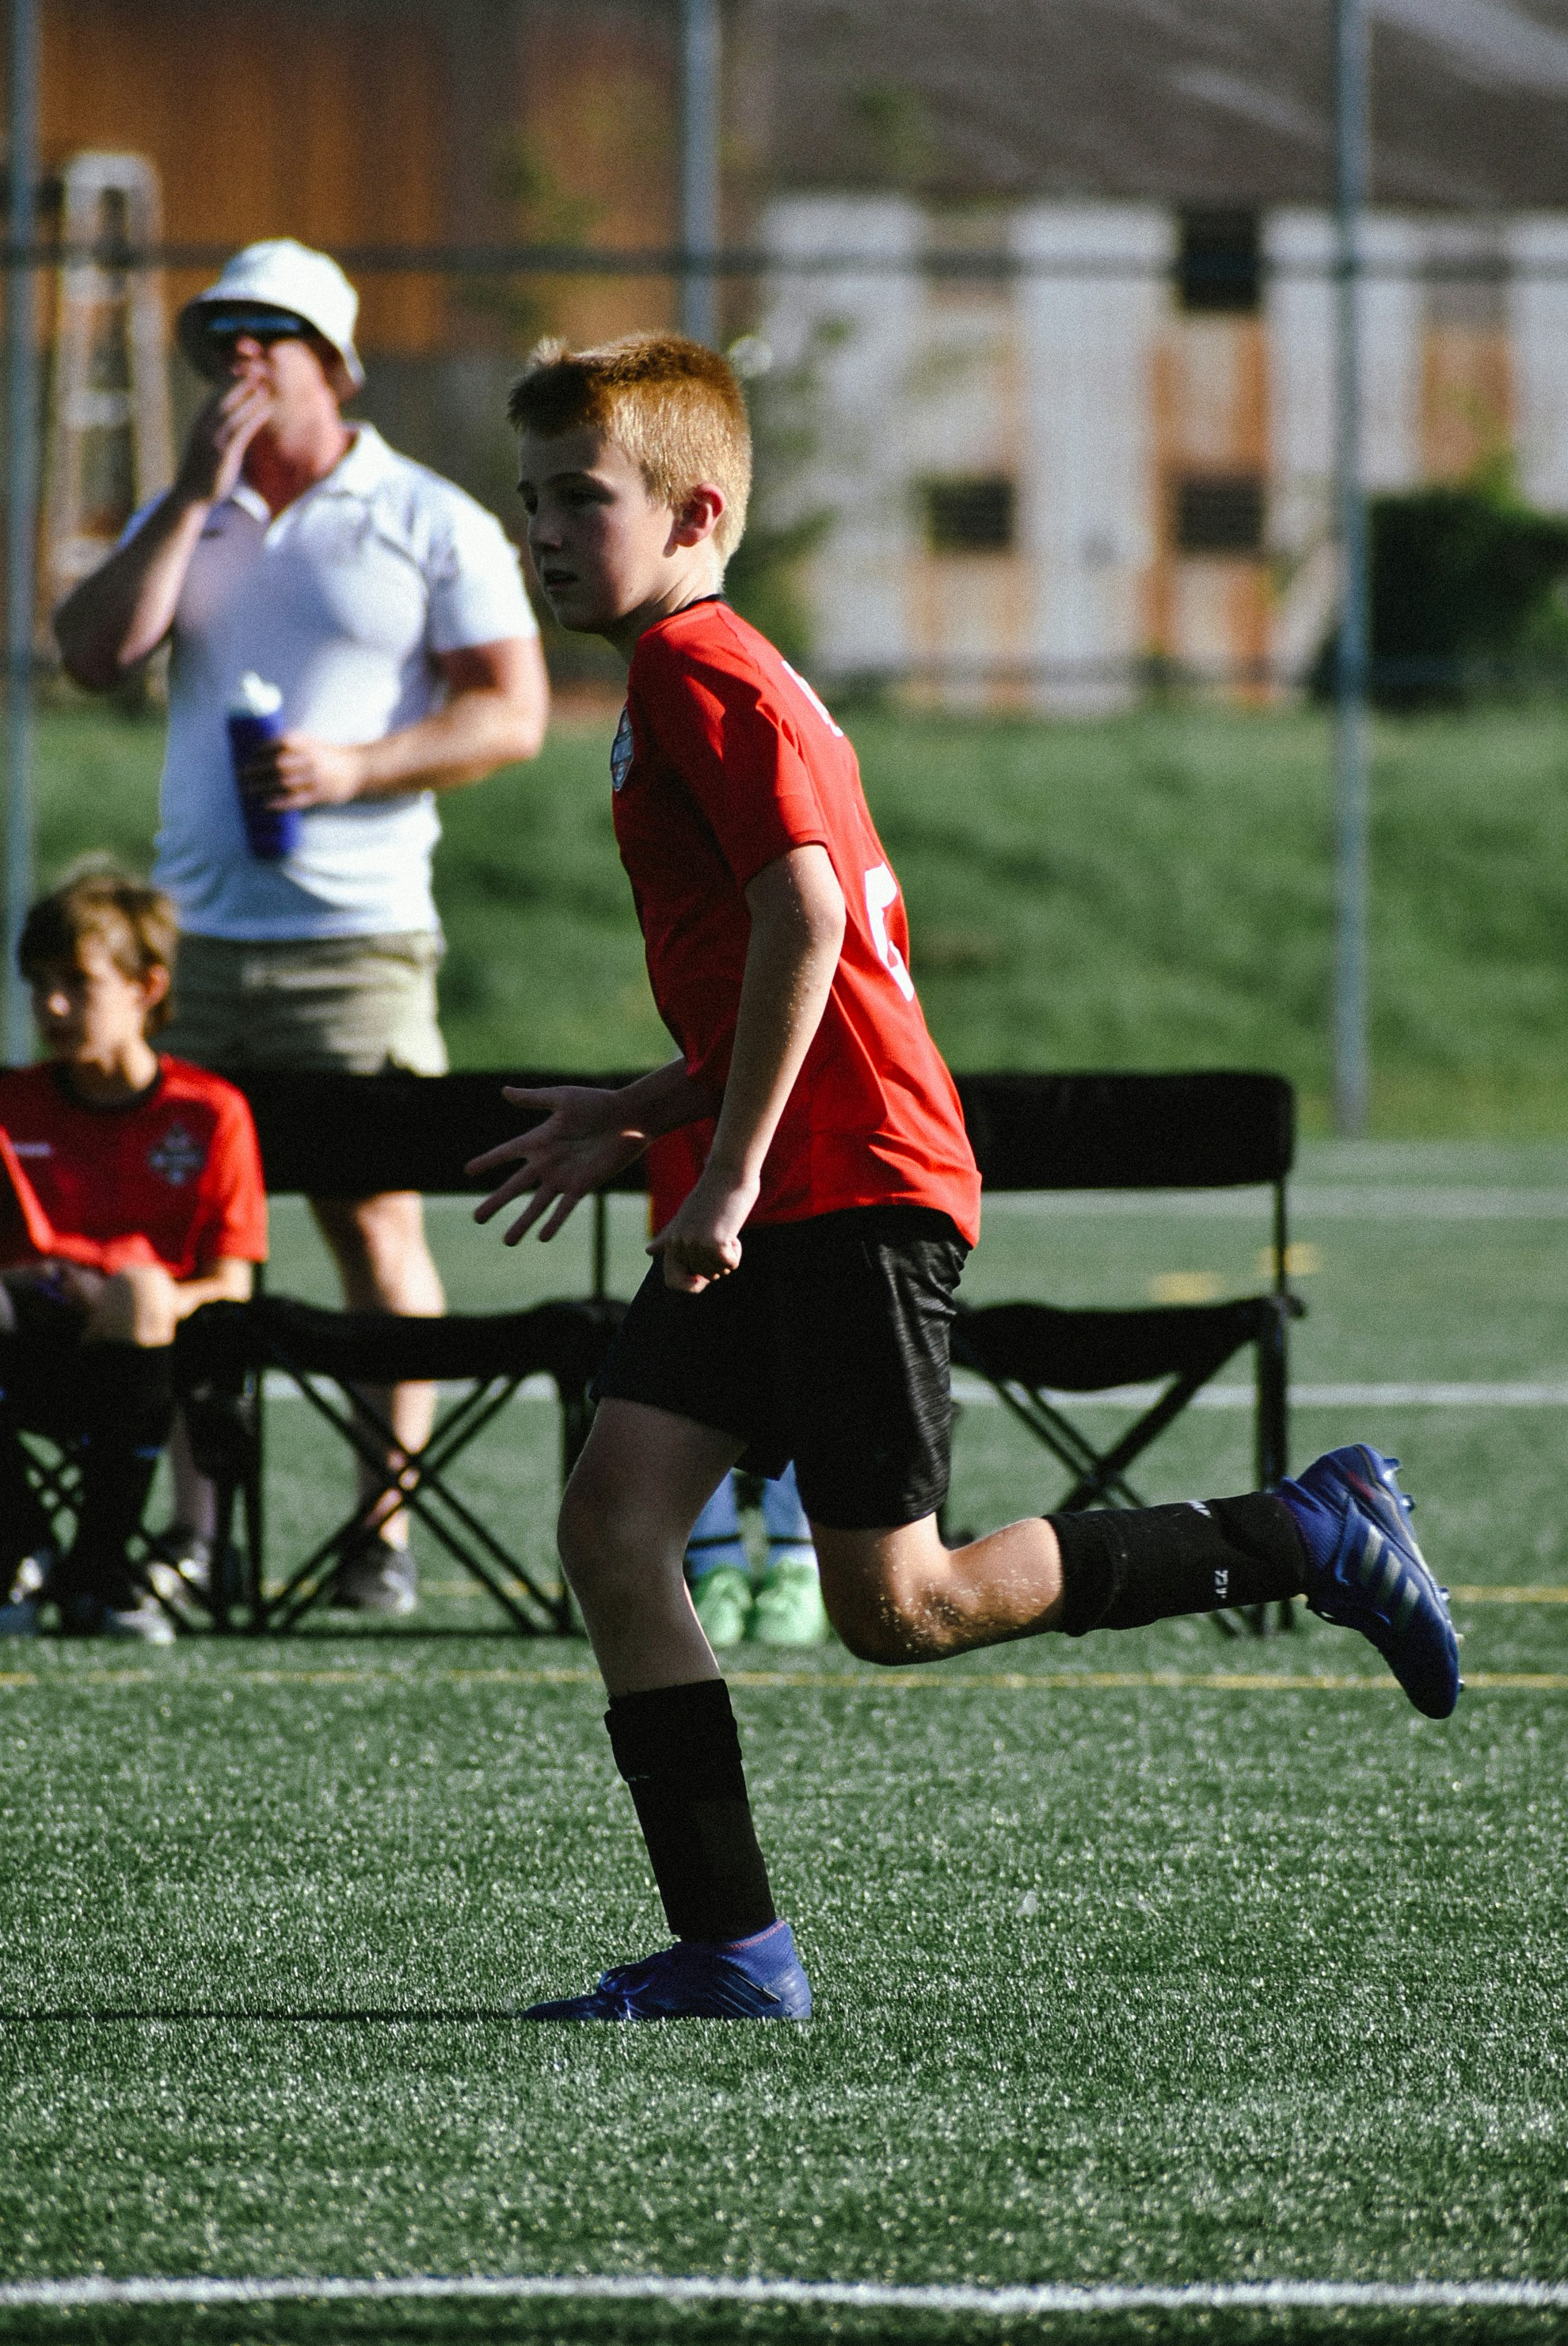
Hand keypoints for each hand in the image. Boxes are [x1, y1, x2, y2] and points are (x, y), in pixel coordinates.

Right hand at [174, 366, 272, 508]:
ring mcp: (212, 437)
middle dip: (240, 373)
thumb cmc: (202, 470)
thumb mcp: (207, 443)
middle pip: (223, 391)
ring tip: (266, 375)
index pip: (217, 390)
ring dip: (250, 390)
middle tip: (257, 358)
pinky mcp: (223, 452)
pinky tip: (267, 404)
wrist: (189, 496)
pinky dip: (255, 414)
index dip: (230, 372)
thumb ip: (218, 427)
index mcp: (201, 420)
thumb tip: (232, 417)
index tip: (244, 357)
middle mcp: (205, 424)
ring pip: (233, 406)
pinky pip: (242, 429)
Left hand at [241, 732, 366, 808]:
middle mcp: (312, 758)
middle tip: (241, 775)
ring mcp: (317, 777)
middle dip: (256, 770)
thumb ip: (291, 744)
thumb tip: (259, 752)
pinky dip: (280, 802)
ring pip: (285, 783)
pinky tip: (267, 804)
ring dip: (263, 787)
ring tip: (247, 790)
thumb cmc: (328, 755)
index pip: (278, 744)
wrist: (359, 768)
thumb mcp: (312, 742)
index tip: (247, 757)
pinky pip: (297, 799)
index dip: (260, 751)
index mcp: (308, 743)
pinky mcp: (321, 794)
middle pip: (278, 764)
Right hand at [468, 1085, 648, 1245]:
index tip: (468, 1172)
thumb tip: (504, 1091)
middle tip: (477, 1218)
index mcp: (538, 1140)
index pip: (506, 1153)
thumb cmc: (597, 1103)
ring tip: (507, 1241)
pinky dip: (554, 1223)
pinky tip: (542, 1238)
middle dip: (496, 1202)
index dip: (488, 1161)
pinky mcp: (582, 1186)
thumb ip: (533, 1099)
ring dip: (522, 1223)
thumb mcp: (561, 1098)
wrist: (629, 1118)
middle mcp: (547, 1162)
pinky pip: (565, 1208)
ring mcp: (563, 1177)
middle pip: (515, 1186)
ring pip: (537, 1205)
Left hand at [648, 1165, 757, 1292]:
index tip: (705, 1274)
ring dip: (729, 1256)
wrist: (728, 1174)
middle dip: (718, 1262)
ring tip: (725, 1230)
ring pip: (719, 1271)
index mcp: (671, 1241)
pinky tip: (733, 1232)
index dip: (692, 1284)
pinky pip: (730, 1264)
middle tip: (720, 1235)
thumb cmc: (712, 1195)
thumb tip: (648, 1252)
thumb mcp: (685, 1217)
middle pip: (706, 1277)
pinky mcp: (713, 1242)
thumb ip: (670, 1236)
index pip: (673, 1282)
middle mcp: (679, 1245)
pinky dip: (736, 1252)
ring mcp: (695, 1244)